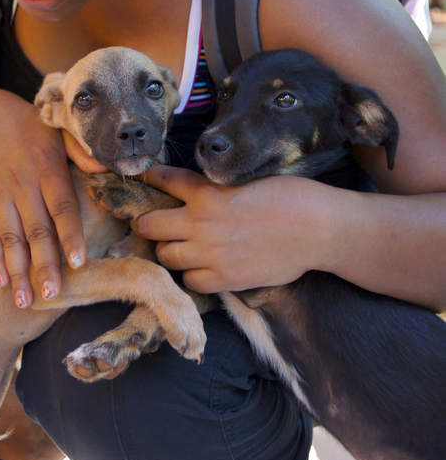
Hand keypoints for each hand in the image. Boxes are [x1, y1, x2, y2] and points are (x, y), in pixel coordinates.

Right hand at [0, 90, 106, 307]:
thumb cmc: (33, 129)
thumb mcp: (60, 131)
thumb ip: (83, 152)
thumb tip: (107, 167)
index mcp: (48, 168)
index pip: (62, 206)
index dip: (70, 235)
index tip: (79, 262)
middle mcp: (23, 184)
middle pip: (36, 231)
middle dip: (44, 266)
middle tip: (53, 295)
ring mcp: (0, 195)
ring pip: (10, 240)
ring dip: (18, 272)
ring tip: (26, 302)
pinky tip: (2, 282)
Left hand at [131, 165, 336, 292]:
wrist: (318, 228)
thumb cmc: (290, 197)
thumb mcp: (246, 180)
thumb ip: (217, 189)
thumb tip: (197, 193)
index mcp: (207, 192)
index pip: (165, 180)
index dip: (149, 178)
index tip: (142, 178)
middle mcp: (201, 222)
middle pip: (150, 225)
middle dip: (145, 223)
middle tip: (146, 224)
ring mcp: (210, 253)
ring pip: (165, 256)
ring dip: (168, 250)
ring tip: (177, 247)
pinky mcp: (225, 279)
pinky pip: (191, 281)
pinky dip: (192, 275)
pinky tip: (201, 268)